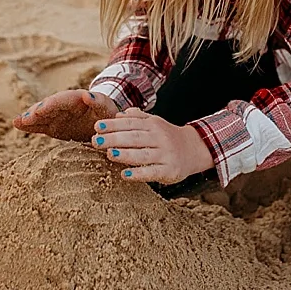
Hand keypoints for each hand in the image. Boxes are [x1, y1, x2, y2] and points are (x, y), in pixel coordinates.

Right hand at [13, 89, 117, 141]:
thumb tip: (87, 95)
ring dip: (29, 118)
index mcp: (77, 99)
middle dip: (36, 112)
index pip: (62, 100)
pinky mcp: (53, 126)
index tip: (40, 110)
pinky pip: (40, 125)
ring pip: (41, 115)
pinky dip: (29, 126)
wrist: (105, 121)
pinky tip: (17, 125)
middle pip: (47, 107)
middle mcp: (64, 105)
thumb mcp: (107, 108)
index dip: (50, 105)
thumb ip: (98, 102)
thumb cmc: (108, 113)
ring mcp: (57, 115)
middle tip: (25, 119)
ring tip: (17, 122)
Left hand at [92, 108, 213, 183]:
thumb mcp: (154, 123)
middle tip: (96, 140)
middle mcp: (160, 138)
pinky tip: (124, 175)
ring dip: (125, 154)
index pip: (131, 123)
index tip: (97, 126)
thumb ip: (137, 118)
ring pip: (143, 154)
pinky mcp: (169, 171)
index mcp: (153, 125)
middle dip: (114, 138)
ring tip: (109, 153)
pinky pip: (152, 172)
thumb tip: (119, 115)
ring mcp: (165, 154)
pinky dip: (138, 174)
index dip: (113, 124)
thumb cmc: (167, 136)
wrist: (194, 149)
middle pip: (134, 138)